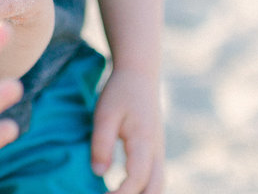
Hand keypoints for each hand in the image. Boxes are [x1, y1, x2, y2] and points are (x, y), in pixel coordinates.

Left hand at [92, 67, 164, 193]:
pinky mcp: (154, 150)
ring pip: (158, 185)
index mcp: (144, 142)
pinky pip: (154, 177)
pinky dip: (144, 189)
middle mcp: (156, 151)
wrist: (139, 75)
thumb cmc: (120, 92)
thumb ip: (101, 143)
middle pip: (155, 189)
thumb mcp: (104, 114)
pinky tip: (124, 190)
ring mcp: (158, 151)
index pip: (137, 179)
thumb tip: (98, 173)